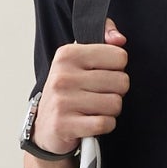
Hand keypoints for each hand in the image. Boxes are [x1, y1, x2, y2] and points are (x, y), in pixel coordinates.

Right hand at [33, 17, 129, 158]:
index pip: (119, 57)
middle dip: (116, 93)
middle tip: (99, 96)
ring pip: (115, 104)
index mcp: (68, 54)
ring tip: (94, 110)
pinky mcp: (65, 125)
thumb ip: (103, 43)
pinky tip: (91, 122)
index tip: (101, 76)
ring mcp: (63, 101)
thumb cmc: (67, 93)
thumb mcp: (79, 61)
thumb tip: (119, 39)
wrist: (45, 127)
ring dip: (110, 111)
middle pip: (121, 82)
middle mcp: (63, 75)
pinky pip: (105, 123)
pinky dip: (104, 126)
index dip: (117, 70)